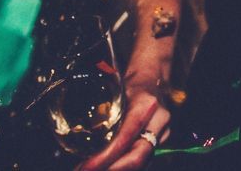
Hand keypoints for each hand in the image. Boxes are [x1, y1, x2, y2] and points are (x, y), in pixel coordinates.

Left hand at [76, 55, 173, 170]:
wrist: (154, 78)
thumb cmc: (130, 83)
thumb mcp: (115, 92)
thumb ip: (102, 113)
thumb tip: (77, 133)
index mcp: (146, 106)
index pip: (126, 138)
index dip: (106, 157)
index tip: (87, 166)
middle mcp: (158, 122)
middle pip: (138, 156)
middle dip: (111, 169)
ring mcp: (163, 133)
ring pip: (141, 161)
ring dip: (115, 169)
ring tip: (91, 169)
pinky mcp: (160, 141)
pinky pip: (142, 159)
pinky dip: (123, 167)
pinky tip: (106, 166)